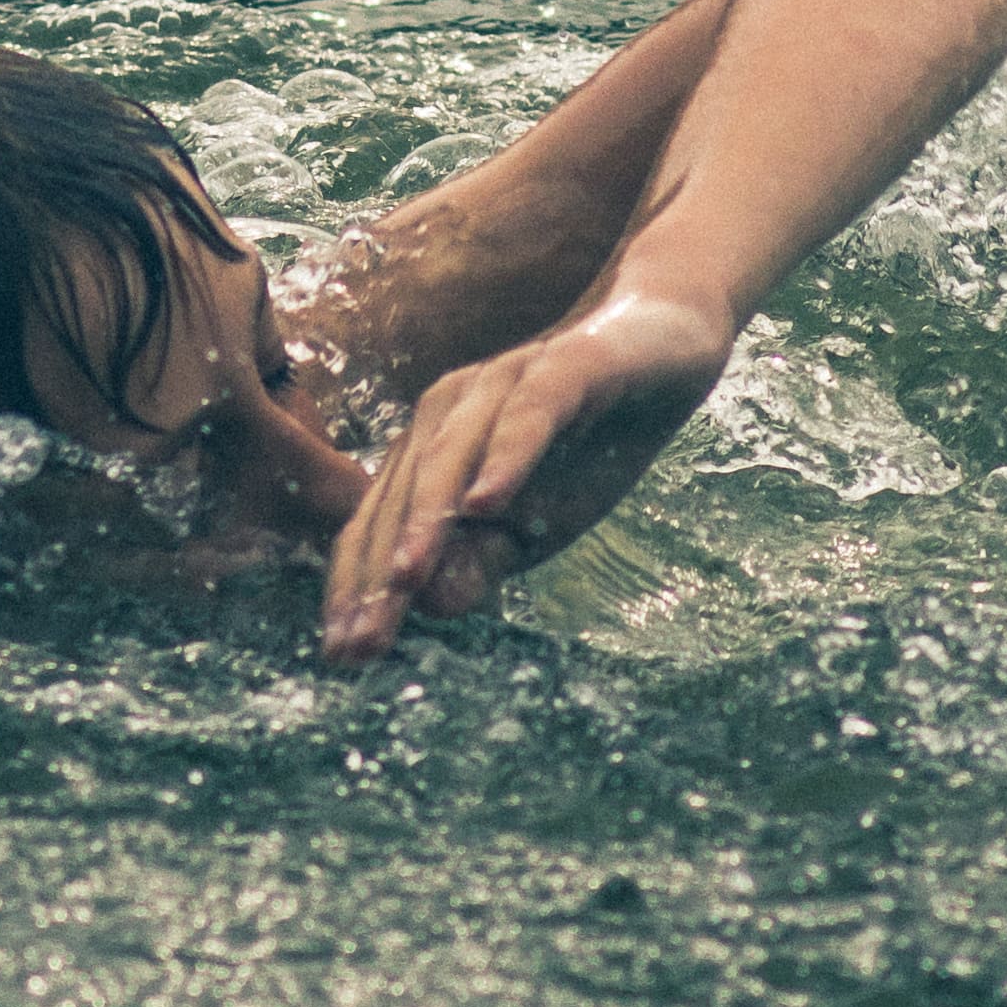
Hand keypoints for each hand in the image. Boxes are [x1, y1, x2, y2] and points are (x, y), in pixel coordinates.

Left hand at [318, 283, 734, 663]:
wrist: (662, 348)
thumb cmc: (587, 444)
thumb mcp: (535, 527)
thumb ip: (481, 561)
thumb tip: (429, 605)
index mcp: (431, 450)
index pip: (380, 525)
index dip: (359, 590)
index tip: (343, 657)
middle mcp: (448, 411)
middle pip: (401, 497)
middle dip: (378, 573)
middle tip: (363, 641)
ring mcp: (499, 384)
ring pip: (448, 456)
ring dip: (425, 520)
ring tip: (404, 581)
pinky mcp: (558, 369)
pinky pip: (524, 417)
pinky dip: (503, 459)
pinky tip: (487, 503)